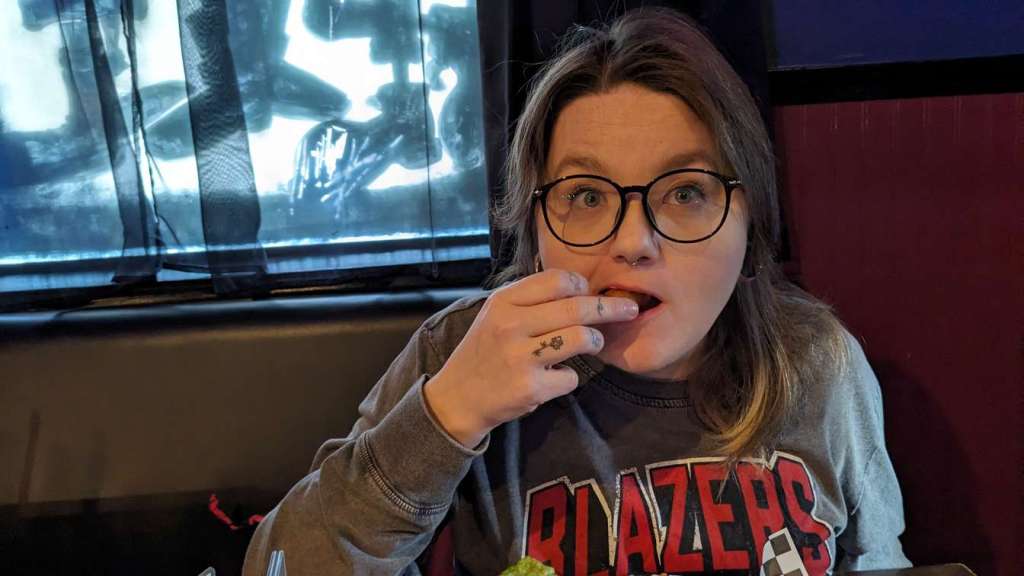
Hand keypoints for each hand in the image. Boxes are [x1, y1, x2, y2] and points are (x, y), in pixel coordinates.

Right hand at [423, 269, 638, 446]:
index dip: (581, 286)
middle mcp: (510, 326)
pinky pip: (571, 376)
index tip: (590, 293)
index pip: (557, 280)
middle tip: (629, 309)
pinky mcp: (530, 388)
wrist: (457, 398)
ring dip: (595, 341)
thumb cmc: (484, 352)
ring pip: (582, 338)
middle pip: (577, 307)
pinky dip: (569, 377)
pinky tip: (555, 377)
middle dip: (610, 308)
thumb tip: (579, 288)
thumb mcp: (496, 315)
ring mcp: (520, 358)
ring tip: (592, 343)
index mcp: (503, 302)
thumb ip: (530, 299)